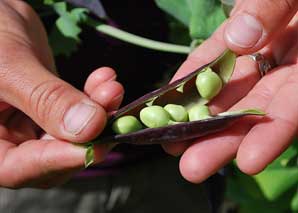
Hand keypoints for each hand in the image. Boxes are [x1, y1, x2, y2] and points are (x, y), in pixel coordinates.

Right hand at [0, 1, 123, 187]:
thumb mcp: (9, 65)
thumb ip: (46, 98)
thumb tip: (89, 127)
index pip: (19, 167)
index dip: (60, 161)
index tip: (98, 146)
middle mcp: (7, 138)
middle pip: (53, 153)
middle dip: (89, 134)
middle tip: (114, 113)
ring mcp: (29, 123)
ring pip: (71, 132)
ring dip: (98, 112)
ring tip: (112, 88)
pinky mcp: (49, 106)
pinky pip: (76, 110)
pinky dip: (93, 96)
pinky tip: (105, 78)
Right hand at [163, 0, 297, 182]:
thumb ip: (262, 3)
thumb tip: (237, 39)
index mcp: (255, 25)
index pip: (211, 58)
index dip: (185, 83)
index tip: (159, 109)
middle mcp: (270, 54)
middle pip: (229, 93)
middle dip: (201, 124)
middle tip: (173, 150)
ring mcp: (296, 74)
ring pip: (257, 111)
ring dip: (229, 140)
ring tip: (197, 167)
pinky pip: (295, 112)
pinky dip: (274, 134)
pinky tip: (251, 157)